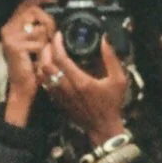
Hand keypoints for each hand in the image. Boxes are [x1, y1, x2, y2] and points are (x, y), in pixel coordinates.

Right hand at [0, 0, 58, 126]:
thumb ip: (40, 28)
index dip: (42, 0)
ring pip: (40, 28)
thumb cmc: (31, 67)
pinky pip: (40, 41)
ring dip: (47, 40)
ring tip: (43, 52)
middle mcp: (7, 29)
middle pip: (34, 11)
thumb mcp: (35, 43)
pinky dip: (44, 51)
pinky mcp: (15, 47)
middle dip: (49, 21)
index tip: (55, 2)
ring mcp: (10, 38)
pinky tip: (39, 59)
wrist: (22, 88)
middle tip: (53, 34)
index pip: (26, 3)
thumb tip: (55, 13)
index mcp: (11, 26)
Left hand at [40, 27, 128, 145]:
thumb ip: (111, 59)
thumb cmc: (111, 104)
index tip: (59, 35)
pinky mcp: (58, 101)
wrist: (102, 128)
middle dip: (46, 50)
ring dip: (42, 61)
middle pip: (46, 65)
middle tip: (51, 41)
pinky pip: (44, 84)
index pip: (61, 58)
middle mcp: (67, 88)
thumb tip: (105, 40)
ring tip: (48, 52)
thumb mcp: (118, 80)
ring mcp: (60, 96)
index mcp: (81, 82)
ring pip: (42, 75)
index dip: (57, 44)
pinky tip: (50, 67)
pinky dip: (43, 73)